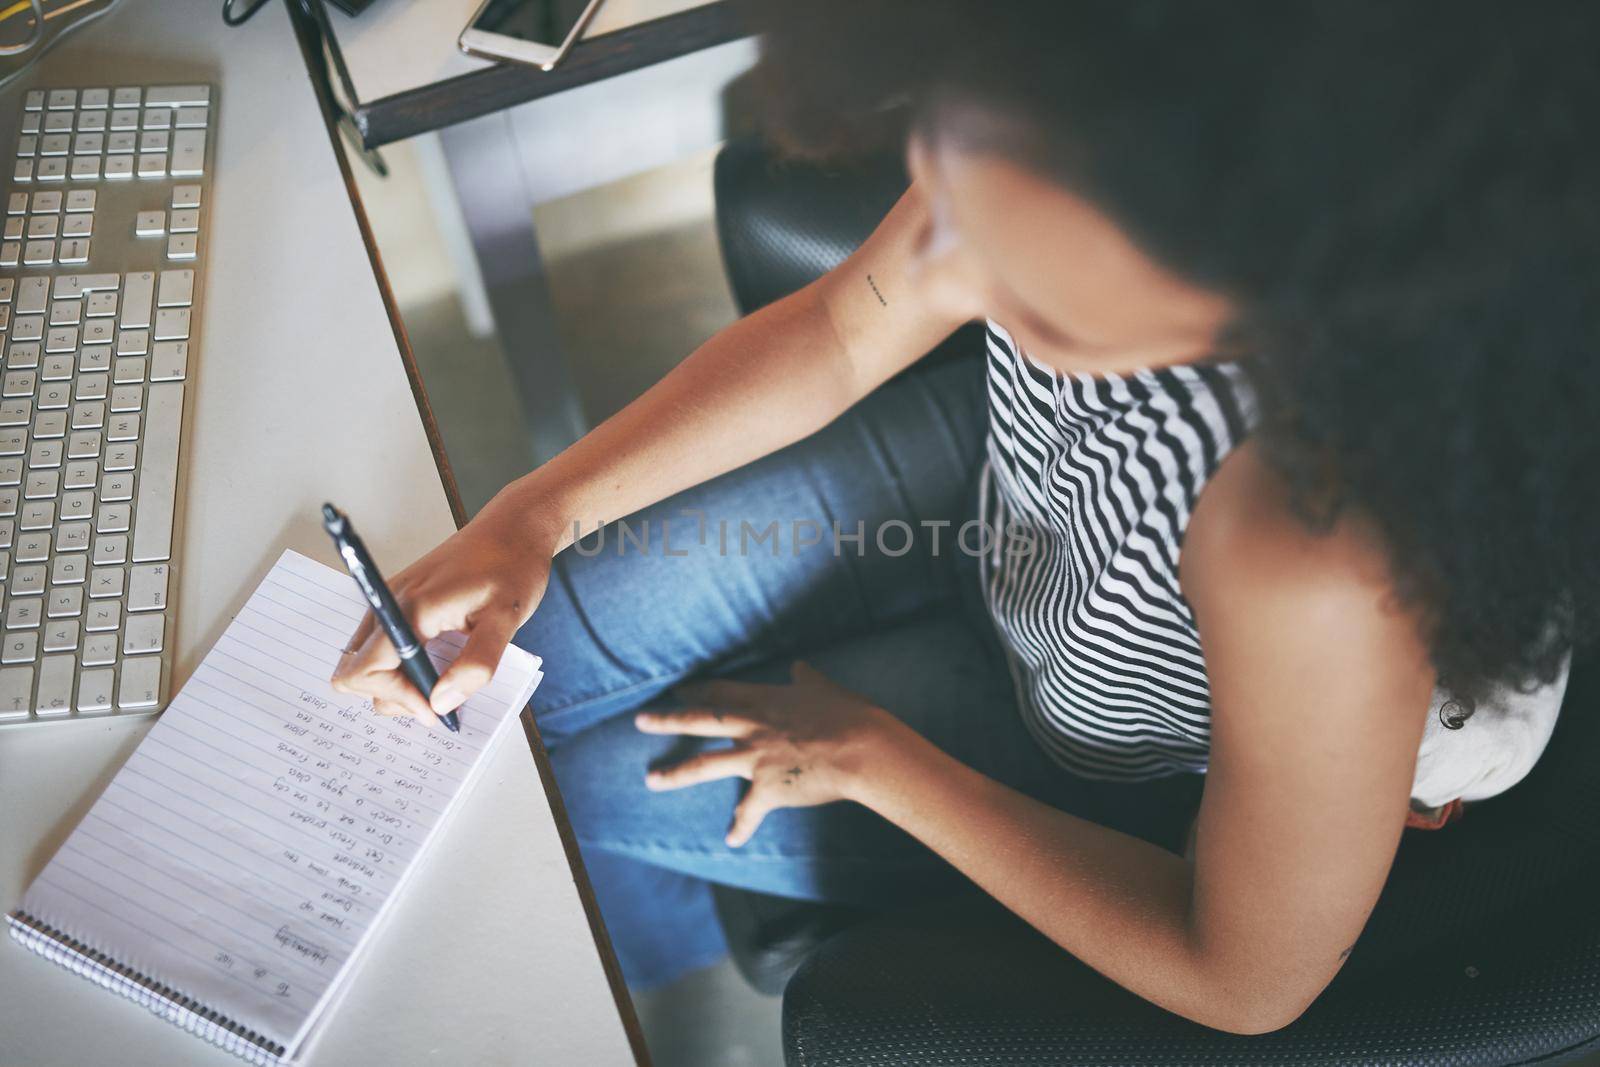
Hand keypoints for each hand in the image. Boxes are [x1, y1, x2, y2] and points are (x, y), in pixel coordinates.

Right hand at [330, 487, 559, 723]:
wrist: (513, 529)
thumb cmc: (513, 568)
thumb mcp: (506, 621)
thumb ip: (475, 666)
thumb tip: (440, 704)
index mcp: (412, 609)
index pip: (366, 671)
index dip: (398, 699)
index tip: (437, 707)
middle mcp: (390, 603)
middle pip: (355, 672)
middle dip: (395, 696)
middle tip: (440, 698)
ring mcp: (390, 600)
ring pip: (363, 661)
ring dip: (395, 682)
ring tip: (439, 682)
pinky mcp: (398, 599)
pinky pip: (379, 645)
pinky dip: (398, 665)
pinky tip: (433, 666)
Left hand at [636, 662, 910, 846]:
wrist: (860, 749)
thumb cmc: (847, 714)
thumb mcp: (824, 688)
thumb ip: (807, 679)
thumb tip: (799, 666)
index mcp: (763, 701)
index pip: (721, 693)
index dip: (698, 691)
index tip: (679, 691)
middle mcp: (750, 729)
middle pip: (698, 721)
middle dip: (666, 720)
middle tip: (640, 721)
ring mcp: (753, 760)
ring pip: (703, 766)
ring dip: (674, 773)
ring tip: (651, 780)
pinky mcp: (766, 790)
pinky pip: (748, 812)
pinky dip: (740, 827)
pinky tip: (732, 839)